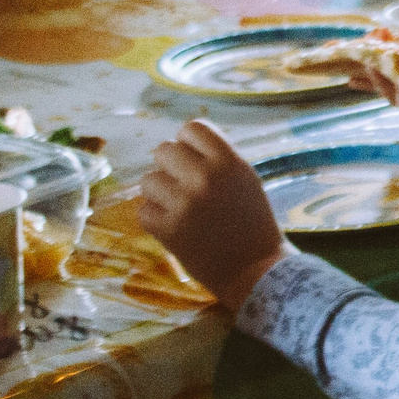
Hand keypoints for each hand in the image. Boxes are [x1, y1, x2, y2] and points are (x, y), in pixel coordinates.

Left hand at [136, 119, 288, 309]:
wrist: (255, 270)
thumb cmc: (251, 222)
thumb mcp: (245, 179)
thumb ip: (216, 158)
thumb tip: (178, 142)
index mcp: (229, 162)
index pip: (191, 128)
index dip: (188, 142)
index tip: (193, 160)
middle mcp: (206, 178)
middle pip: (163, 150)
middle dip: (169, 167)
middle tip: (182, 187)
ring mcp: (185, 205)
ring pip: (148, 180)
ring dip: (159, 194)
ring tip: (178, 208)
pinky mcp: (169, 231)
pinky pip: (143, 211)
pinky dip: (154, 219)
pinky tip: (173, 227)